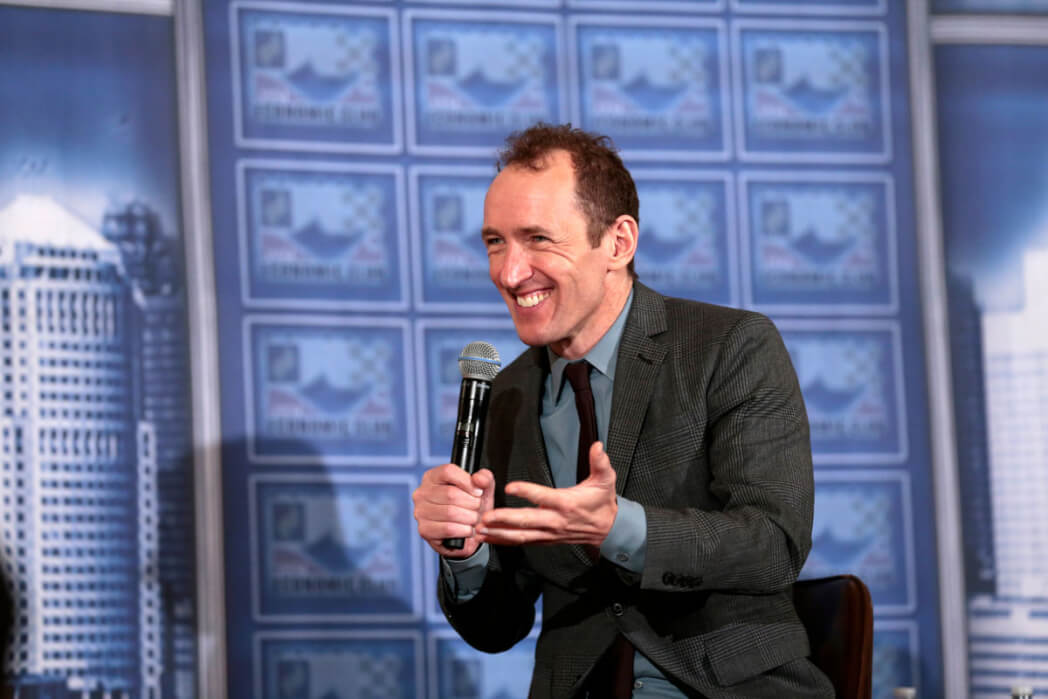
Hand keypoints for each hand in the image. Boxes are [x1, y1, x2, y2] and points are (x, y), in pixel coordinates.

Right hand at [412, 464, 494, 557]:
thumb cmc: (472, 507)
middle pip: (451, 493)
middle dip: (472, 503)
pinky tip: (468, 530)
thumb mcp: (482, 490)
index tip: (479, 492)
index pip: (448, 471)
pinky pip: (448, 529)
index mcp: (432, 477)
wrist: (468, 533)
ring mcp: (421, 512)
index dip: (467, 482)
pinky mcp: (424, 530)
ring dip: (470, 518)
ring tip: (475, 519)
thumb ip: (485, 479)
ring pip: (450, 512)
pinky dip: (464, 530)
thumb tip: (478, 479)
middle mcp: (422, 493)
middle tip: (479, 509)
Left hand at [478, 441, 617, 547]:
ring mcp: (549, 533)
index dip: (527, 491)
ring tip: (480, 530)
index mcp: (566, 503)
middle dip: (504, 519)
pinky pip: (524, 541)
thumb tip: (597, 446)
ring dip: (500, 533)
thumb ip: (600, 462)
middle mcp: (555, 520)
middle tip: (485, 517)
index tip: (510, 487)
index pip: (543, 497)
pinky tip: (490, 539)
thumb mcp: (605, 479)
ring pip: (522, 535)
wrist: (608, 529)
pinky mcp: (546, 540)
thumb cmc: (603, 503)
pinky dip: (506, 541)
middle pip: (527, 520)